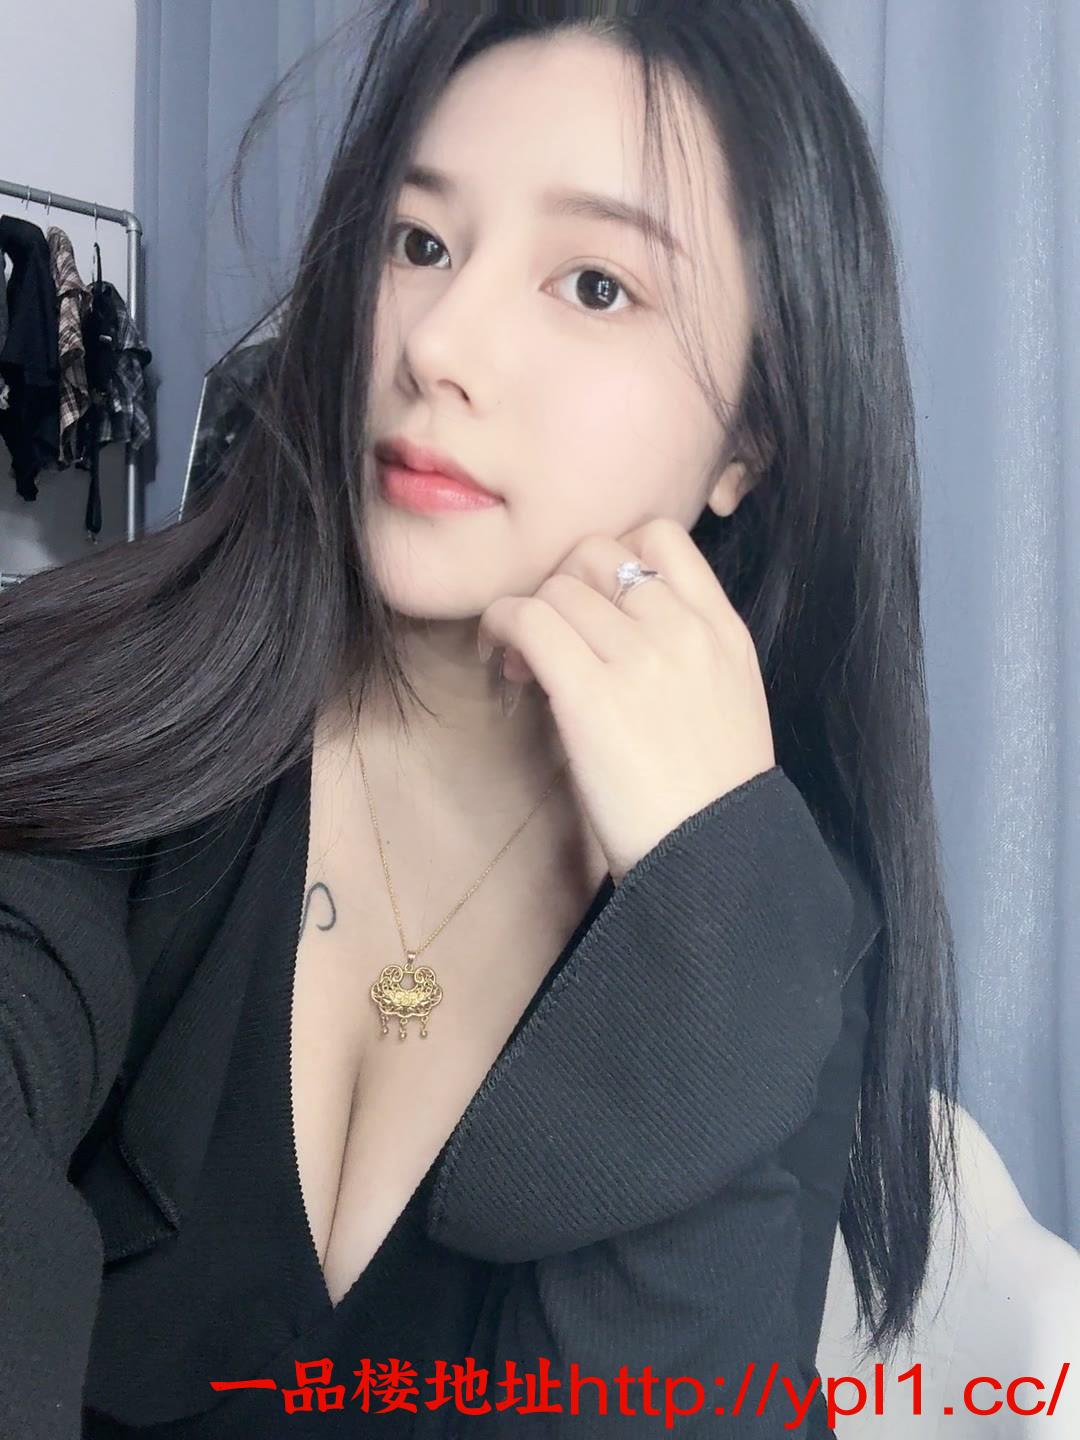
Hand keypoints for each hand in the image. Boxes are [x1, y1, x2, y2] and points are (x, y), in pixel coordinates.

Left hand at [477, 517, 776, 883]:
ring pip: (557, 587)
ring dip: (528, 613)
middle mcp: (682, 629)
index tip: (594, 600)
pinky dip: (502, 626)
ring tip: (523, 661)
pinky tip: (503, 659)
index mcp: (722, 629)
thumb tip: (614, 628)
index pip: (660, 536)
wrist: (713, 856)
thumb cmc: (711, 795)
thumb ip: (688, 650)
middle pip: (596, 554)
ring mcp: (638, 657)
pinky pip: (529, 619)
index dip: (612, 555)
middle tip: (549, 634)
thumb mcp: (729, 699)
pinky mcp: (590, 692)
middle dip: (562, 584)